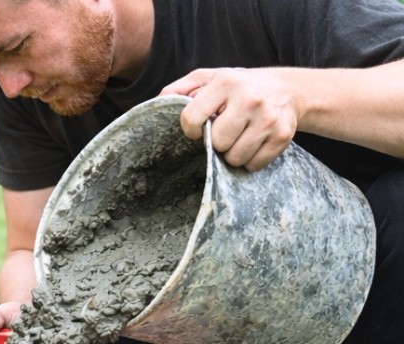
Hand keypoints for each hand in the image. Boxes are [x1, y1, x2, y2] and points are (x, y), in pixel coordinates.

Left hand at [161, 67, 299, 171]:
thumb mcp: (208, 78)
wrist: (287, 89)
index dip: (189, 129)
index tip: (196, 129)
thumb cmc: (238, 87)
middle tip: (223, 132)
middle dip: (215, 142)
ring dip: (232, 154)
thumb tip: (157, 105)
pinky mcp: (283, 136)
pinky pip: (254, 165)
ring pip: (235, 158)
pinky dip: (250, 160)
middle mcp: (249, 99)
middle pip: (216, 143)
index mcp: (226, 82)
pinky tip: (253, 143)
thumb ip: (179, 89)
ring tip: (238, 137)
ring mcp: (269, 118)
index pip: (191, 118)